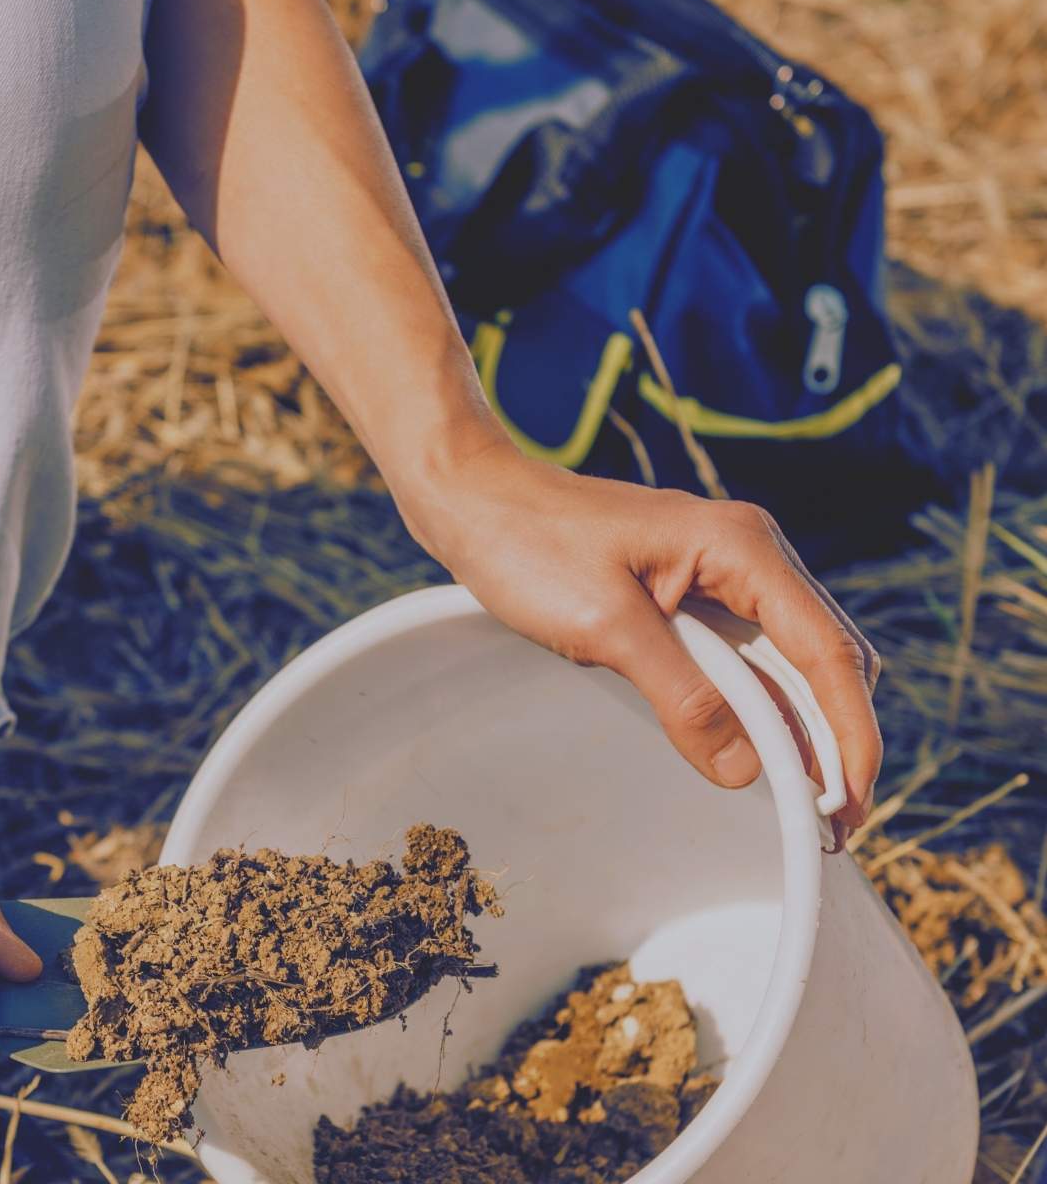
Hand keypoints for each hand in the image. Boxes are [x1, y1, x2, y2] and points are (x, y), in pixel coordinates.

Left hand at [391, 441, 880, 827]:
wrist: (475, 501)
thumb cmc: (531, 547)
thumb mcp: (607, 627)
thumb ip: (683, 696)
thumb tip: (747, 770)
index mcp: (742, 547)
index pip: (825, 651)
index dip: (848, 732)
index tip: (850, 802)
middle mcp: (749, 553)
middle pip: (824, 658)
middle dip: (836, 739)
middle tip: (833, 824)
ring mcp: (724, 571)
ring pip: (791, 661)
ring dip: (801, 728)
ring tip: (806, 803)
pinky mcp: (695, 590)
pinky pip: (748, 654)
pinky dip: (760, 705)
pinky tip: (758, 752)